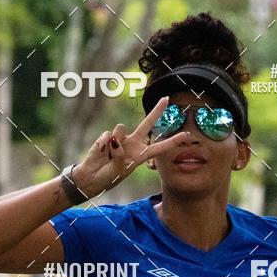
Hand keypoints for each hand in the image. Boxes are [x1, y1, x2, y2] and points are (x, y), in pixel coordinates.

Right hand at [72, 96, 189, 197]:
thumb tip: (115, 138)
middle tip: (166, 99)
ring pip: (121, 129)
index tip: (186, 135)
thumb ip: (119, 155)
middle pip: (147, 124)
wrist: (90, 178)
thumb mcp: (118, 171)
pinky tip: (101, 152)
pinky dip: (103, 144)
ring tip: (108, 155)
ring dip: (114, 143)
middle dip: (156, 111)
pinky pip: (108, 134)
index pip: (159, 147)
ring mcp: (120, 139)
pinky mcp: (107, 137)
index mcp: (140, 156)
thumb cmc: (107, 178)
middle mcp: (133, 144)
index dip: (172, 141)